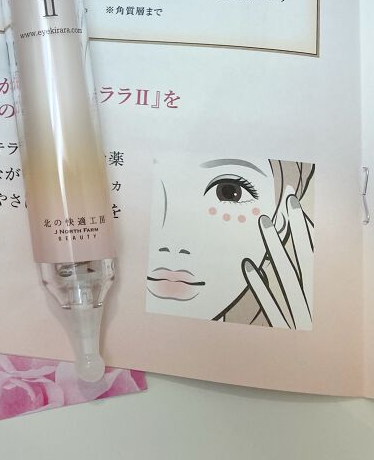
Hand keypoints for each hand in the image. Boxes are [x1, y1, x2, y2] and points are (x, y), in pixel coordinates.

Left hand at [241, 191, 313, 329]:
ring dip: (275, 247)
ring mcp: (297, 312)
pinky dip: (260, 285)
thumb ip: (297, 271)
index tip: (291, 200)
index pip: (311, 250)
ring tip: (263, 223)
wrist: (317, 365)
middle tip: (285, 200)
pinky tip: (247, 266)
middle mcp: (310, 297)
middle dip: (295, 227)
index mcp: (318, 289)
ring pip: (286, 274)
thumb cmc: (305, 325)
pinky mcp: (282, 326)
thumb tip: (289, 235)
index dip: (303, 224)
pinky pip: (270, 304)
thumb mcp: (304, 295)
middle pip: (303, 256)